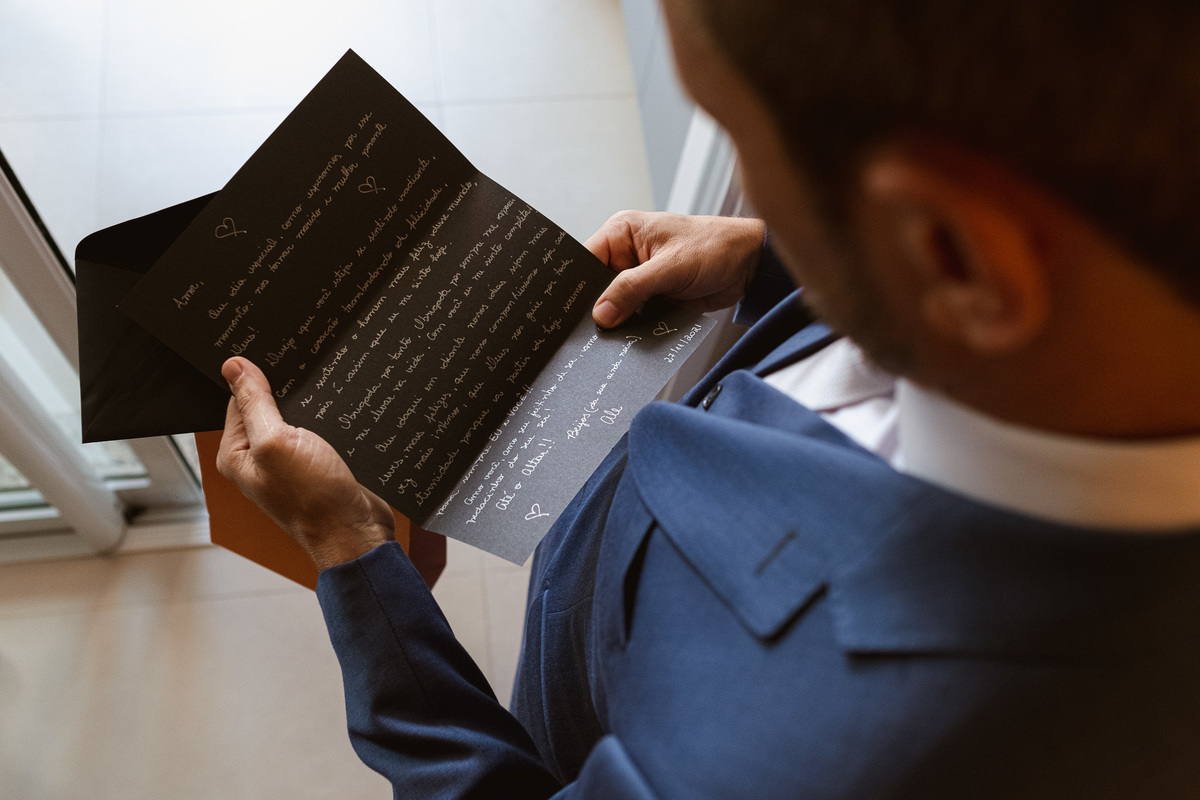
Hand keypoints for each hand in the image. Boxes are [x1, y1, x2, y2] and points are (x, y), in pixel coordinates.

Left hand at [217, 357, 393, 570]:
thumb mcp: (276, 442)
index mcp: (236, 454)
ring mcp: (288, 465)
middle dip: (283, 391)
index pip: (237, 401)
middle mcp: (258, 460)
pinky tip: (336, 413)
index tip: (272, 360)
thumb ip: (254, 404)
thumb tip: (232, 366)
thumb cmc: (313, 499)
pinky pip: (316, 433)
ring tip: (322, 395)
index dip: (254, 377)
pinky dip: (325, 421)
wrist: (356, 532)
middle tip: (300, 374)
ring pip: (294, 419)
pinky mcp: (315, 466)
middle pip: (265, 408)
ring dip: (308, 406)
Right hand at [586, 211, 765, 327]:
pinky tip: (626, 342)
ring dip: (615, 322)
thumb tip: (601, 312)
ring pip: (614, 306)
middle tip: (587, 334)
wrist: (751, 266)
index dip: (575, 287)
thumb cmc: (717, 247)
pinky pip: (633, 317)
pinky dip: (631, 329)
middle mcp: (626, 255)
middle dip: (596, 309)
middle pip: (596, 287)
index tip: (567, 313)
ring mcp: (639, 278)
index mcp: (623, 233)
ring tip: (604, 342)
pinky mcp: (653, 298)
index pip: (584, 261)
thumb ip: (633, 288)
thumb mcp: (671, 267)